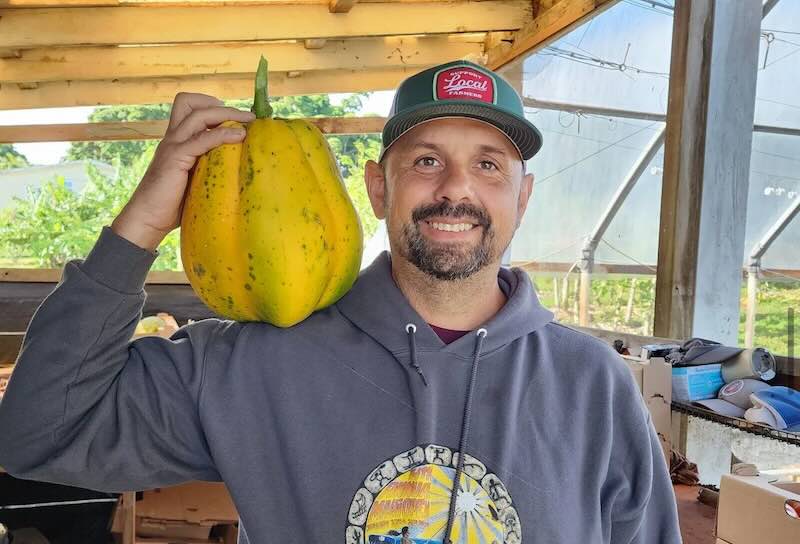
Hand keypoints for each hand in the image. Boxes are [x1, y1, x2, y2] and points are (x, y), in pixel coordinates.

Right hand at [112, 92, 254, 250]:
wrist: (148, 219)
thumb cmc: (172, 204)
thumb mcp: (194, 178)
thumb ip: (208, 165)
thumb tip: (236, 165)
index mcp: (176, 139)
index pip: (188, 106)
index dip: (210, 105)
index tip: (235, 117)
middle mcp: (173, 137)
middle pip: (191, 103)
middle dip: (223, 106)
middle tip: (248, 116)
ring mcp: (173, 145)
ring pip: (199, 115)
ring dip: (227, 114)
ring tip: (249, 121)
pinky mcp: (175, 158)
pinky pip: (202, 139)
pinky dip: (223, 134)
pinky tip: (239, 137)